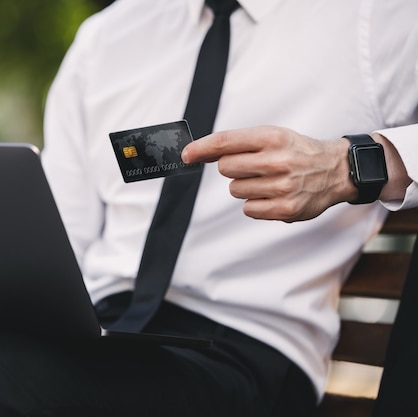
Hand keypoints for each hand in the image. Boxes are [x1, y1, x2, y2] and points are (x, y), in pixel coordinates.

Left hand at [181, 126, 355, 221]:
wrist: (335, 171)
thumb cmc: (296, 152)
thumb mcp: (272, 136)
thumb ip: (237, 143)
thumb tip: (199, 152)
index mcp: (272, 137)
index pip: (225, 142)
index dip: (201, 148)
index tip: (186, 155)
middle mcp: (277, 160)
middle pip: (226, 168)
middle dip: (233, 168)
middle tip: (254, 167)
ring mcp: (283, 186)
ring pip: (235, 190)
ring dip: (246, 187)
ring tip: (268, 181)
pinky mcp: (285, 209)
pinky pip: (248, 209)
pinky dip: (256, 204)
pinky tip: (273, 195)